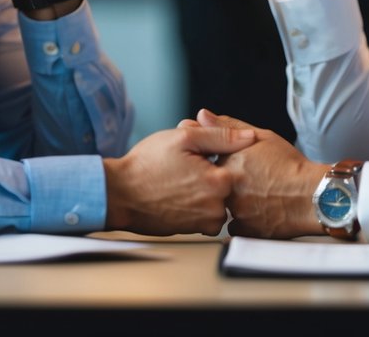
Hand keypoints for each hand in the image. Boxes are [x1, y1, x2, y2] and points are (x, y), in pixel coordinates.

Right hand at [102, 123, 255, 235]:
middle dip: (212, 172)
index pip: (237, 163)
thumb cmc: (147, 165)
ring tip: (181, 181)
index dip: (218, 154)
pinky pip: (207, 215)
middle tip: (185, 167)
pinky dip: (198, 206)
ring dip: (206, 191)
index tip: (199, 154)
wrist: (119, 195)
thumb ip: (221, 136)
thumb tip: (250, 137)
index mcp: (219, 181)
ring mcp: (205, 222)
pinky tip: (179, 195)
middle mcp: (216, 206)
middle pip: (228, 183)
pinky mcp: (194, 231)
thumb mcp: (184, 138)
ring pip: (219, 199)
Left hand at [187, 109, 326, 238]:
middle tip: (251, 181)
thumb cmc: (291, 165)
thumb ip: (228, 126)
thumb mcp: (262, 137)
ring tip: (258, 196)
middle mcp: (227, 186)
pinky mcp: (244, 229)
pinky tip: (259, 211)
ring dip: (236, 202)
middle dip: (229, 183)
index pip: (209, 160)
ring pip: (225, 206)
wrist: (313, 196)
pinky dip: (244, 220)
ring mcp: (235, 210)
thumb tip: (202, 115)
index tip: (239, 165)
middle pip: (217, 184)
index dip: (224, 163)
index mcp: (227, 162)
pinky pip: (235, 225)